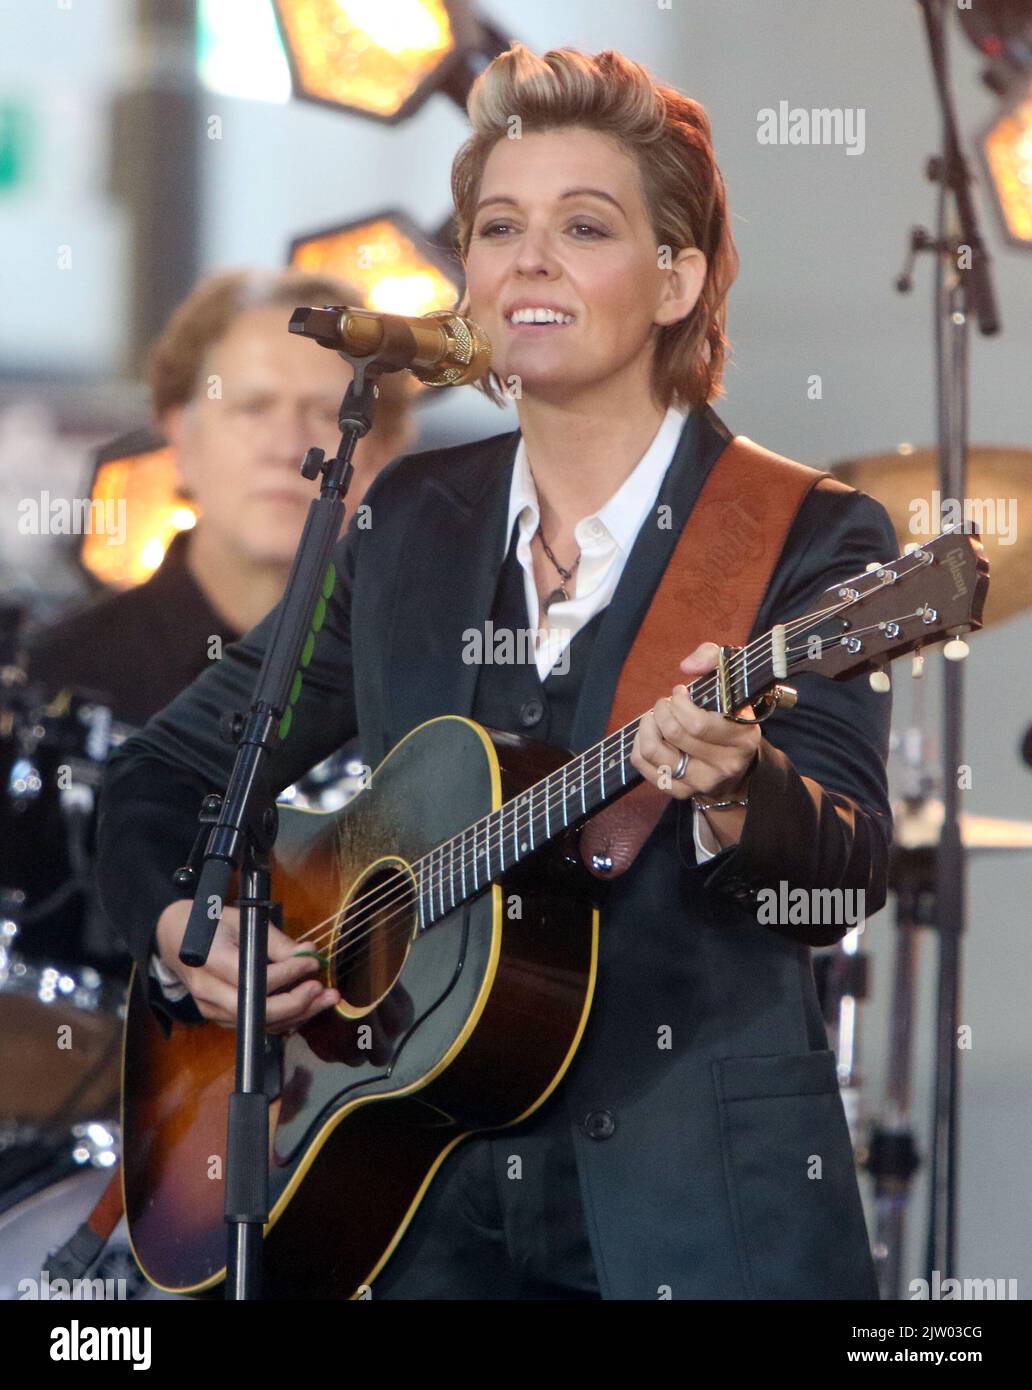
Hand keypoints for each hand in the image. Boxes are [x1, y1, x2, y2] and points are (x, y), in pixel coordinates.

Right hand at [155, 899, 339, 1031]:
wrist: (171, 937)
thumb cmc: (208, 922)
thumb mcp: (242, 920)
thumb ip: (275, 941)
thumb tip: (308, 953)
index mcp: (210, 961)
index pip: (253, 978)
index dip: (287, 973)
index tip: (312, 962)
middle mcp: (208, 992)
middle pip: (257, 1010)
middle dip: (297, 1003)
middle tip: (323, 991)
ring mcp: (210, 1009)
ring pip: (259, 1023)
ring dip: (297, 1015)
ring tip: (325, 1000)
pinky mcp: (217, 1017)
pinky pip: (254, 1024)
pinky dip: (282, 1018)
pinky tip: (305, 1006)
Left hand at [630, 642, 759, 802]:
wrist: (737, 762)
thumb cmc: (728, 712)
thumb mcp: (731, 680)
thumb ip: (713, 658)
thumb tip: (687, 667)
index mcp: (743, 737)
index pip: (698, 724)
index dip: (680, 703)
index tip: (679, 692)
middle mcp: (726, 764)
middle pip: (674, 734)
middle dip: (661, 710)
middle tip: (665, 703)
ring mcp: (703, 782)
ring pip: (654, 752)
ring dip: (646, 726)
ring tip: (654, 717)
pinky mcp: (682, 793)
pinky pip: (644, 768)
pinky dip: (639, 746)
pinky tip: (650, 735)